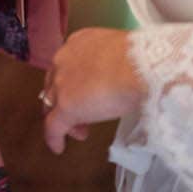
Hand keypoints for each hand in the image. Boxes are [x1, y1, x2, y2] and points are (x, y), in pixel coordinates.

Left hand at [41, 27, 143, 152]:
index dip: (73, 83)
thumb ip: (111, 64)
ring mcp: (61, 83)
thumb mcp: (120, 55)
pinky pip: (53, 126)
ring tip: (80, 131)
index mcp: (78, 43)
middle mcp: (63, 60)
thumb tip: (120, 76)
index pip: (67, 66)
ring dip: (64, 119)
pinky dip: (54, 138)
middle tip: (82, 116)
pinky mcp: (64, 107)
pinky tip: (58, 147)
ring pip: (53, 104)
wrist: (138, 66)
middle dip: (65, 100)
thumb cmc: (140, 58)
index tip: (85, 94)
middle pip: (55, 84)